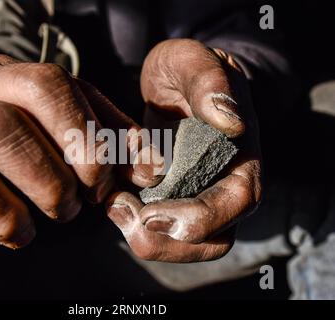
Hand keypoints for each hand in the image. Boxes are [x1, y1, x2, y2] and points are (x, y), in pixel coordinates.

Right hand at [0, 55, 161, 247]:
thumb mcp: (43, 150)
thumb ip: (92, 149)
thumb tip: (147, 164)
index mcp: (1, 77)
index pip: (63, 81)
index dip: (102, 126)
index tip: (131, 172)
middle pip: (35, 88)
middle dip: (79, 143)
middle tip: (92, 192)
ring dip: (45, 179)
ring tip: (59, 211)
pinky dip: (2, 212)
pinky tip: (17, 231)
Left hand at [106, 39, 261, 262]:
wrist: (173, 81)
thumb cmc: (186, 68)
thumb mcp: (192, 61)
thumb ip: (210, 82)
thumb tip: (231, 122)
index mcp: (240, 153)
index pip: (239, 202)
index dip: (200, 219)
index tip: (152, 213)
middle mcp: (224, 182)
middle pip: (213, 240)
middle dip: (167, 241)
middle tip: (124, 215)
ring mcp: (197, 194)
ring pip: (185, 243)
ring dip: (148, 238)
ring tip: (114, 207)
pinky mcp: (171, 197)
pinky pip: (160, 228)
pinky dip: (135, 224)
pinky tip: (111, 201)